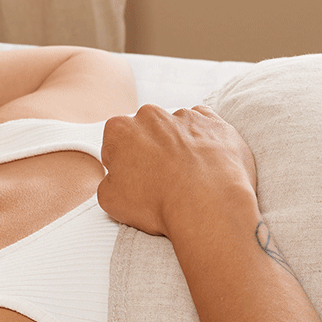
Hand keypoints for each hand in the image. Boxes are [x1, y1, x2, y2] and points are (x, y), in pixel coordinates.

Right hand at [96, 105, 256, 239]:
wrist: (208, 204)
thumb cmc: (160, 202)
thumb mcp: (110, 201)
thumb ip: (107, 181)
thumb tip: (116, 180)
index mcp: (120, 130)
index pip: (114, 144)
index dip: (121, 164)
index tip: (131, 180)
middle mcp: (151, 116)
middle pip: (145, 133)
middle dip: (149, 152)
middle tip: (157, 181)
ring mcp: (185, 117)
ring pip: (175, 130)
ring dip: (177, 148)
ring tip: (185, 178)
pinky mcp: (214, 124)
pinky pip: (205, 130)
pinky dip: (204, 144)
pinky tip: (204, 168)